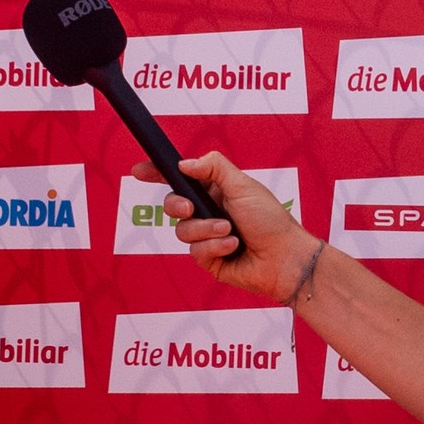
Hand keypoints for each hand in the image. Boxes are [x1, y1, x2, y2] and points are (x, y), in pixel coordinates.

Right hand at [130, 152, 318, 303]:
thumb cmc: (270, 219)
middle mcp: (208, 212)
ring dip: (206, 229)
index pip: (180, 179)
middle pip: (172, 205)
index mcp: (215, 190)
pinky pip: (195, 250)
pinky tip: (233, 247)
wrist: (284, 257)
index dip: (157, 174)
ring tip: (230, 231)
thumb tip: (184, 164)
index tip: (139, 170)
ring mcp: (207, 237)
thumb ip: (213, 168)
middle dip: (177, 205)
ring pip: (182, 230)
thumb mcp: (243, 185)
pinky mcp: (208, 259)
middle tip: (190, 208)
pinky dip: (214, 247)